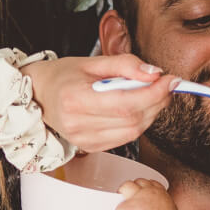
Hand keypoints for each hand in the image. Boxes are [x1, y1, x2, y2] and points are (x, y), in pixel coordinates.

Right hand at [22, 54, 174, 151]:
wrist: (38, 94)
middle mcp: (78, 124)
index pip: (125, 103)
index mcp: (75, 99)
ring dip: (150, 113)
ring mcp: (83, 140)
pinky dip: (138, 123)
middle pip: (133, 120)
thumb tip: (154, 72)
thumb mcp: (91, 61)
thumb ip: (124, 64)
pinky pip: (125, 138)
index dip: (154, 93)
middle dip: (157, 101)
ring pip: (133, 132)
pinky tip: (137, 108)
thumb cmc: (63, 75)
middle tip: (166, 84)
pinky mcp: (90, 147)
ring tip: (152, 94)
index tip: (170, 80)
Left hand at [116, 178, 180, 209]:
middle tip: (132, 200)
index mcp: (160, 193)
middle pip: (138, 182)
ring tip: (125, 206)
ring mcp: (136, 198)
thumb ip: (161, 206)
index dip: (145, 188)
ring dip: (123, 194)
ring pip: (126, 186)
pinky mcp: (126, 207)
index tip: (143, 193)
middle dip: (134, 189)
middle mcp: (148, 192)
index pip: (151, 183)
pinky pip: (119, 208)